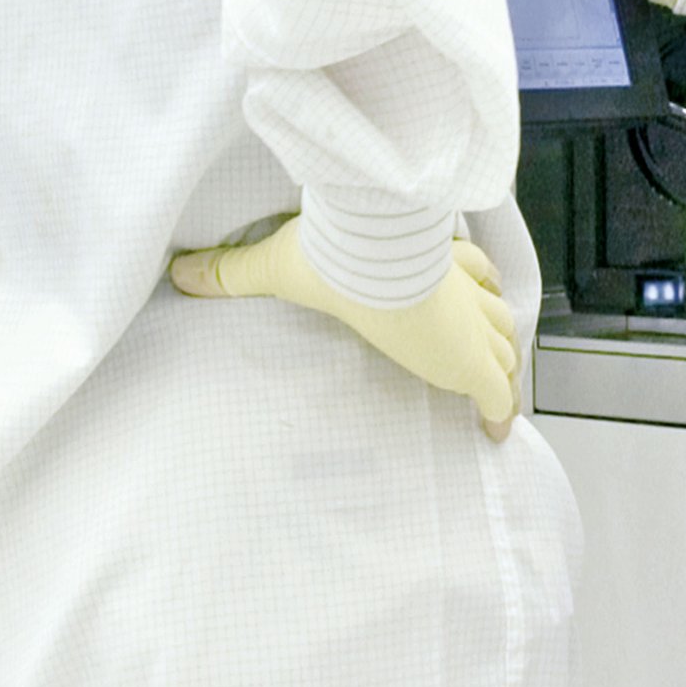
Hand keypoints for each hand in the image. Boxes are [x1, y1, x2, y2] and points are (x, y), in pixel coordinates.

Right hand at [169, 217, 520, 433]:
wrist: (368, 264)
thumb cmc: (333, 255)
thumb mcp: (277, 262)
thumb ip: (232, 270)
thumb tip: (180, 272)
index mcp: (422, 265)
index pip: (463, 270)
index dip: (470, 282)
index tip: (469, 294)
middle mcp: (456, 294)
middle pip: (494, 311)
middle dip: (494, 325)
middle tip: (489, 343)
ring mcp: (469, 330)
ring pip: (505, 344)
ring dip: (504, 361)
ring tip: (499, 380)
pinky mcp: (473, 365)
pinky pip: (498, 394)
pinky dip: (502, 410)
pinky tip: (498, 431)